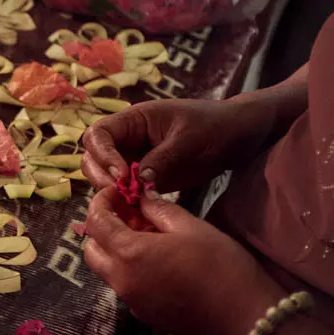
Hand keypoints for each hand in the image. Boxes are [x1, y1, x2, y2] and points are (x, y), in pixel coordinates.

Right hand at [81, 98, 272, 191]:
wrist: (241, 136)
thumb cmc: (216, 126)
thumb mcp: (189, 141)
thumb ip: (161, 160)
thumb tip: (136, 182)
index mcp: (134, 120)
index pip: (98, 135)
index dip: (103, 155)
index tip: (121, 174)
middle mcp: (128, 140)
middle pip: (93, 158)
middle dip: (101, 177)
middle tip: (121, 195)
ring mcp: (135, 160)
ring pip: (106, 178)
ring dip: (112, 193)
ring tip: (130, 206)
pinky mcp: (147, 179)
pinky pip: (126, 192)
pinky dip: (127, 203)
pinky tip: (138, 214)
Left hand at [83, 187, 284, 334]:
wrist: (244, 317)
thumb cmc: (221, 265)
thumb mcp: (190, 227)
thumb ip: (158, 209)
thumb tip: (140, 197)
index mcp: (128, 253)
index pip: (96, 222)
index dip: (101, 201)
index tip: (116, 190)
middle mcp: (120, 280)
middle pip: (91, 250)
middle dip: (101, 229)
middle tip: (128, 214)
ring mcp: (130, 301)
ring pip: (106, 270)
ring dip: (114, 250)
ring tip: (146, 236)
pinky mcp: (143, 315)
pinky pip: (124, 286)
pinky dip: (128, 269)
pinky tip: (157, 262)